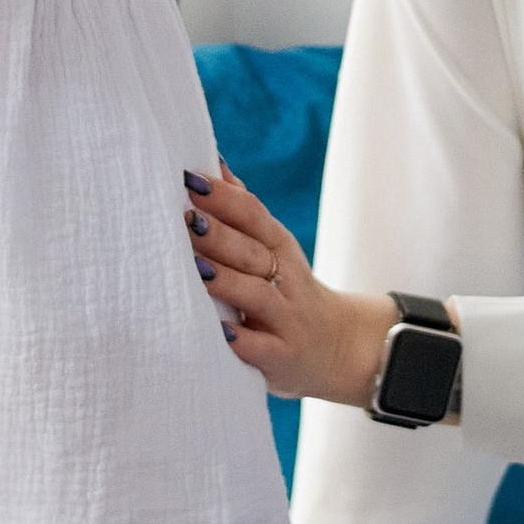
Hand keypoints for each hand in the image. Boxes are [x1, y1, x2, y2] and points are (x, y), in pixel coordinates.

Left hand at [183, 167, 404, 407]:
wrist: (338, 347)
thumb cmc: (288, 290)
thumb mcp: (275, 248)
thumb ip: (244, 212)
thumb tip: (214, 166)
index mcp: (279, 246)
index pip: (253, 215)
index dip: (223, 197)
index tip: (189, 180)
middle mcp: (287, 279)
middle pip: (252, 251)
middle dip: (219, 234)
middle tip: (184, 219)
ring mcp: (287, 319)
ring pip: (256, 296)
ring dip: (226, 282)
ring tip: (196, 270)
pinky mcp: (283, 357)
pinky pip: (261, 348)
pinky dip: (241, 340)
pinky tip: (218, 333)